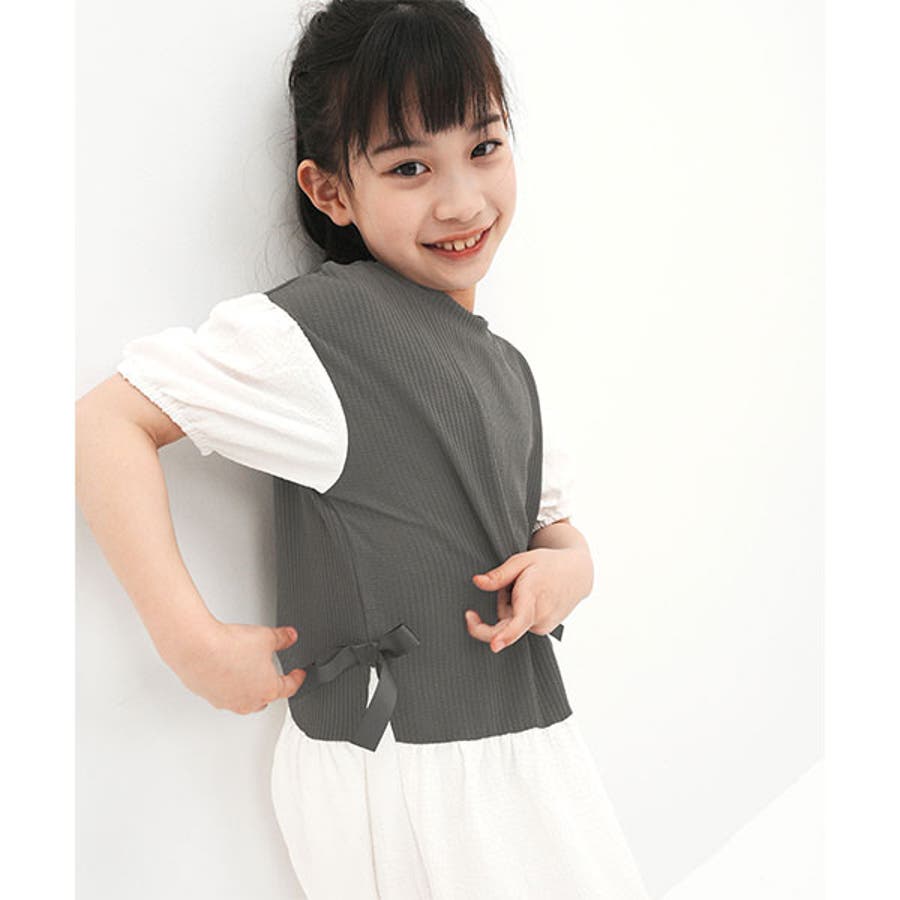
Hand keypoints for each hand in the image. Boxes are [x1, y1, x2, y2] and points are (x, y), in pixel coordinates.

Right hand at [165, 620, 306, 714]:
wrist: (198, 649)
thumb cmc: (230, 647)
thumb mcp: (266, 636)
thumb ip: (282, 638)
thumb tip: (290, 636)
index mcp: (268, 689)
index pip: (289, 688)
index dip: (297, 678)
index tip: (298, 675)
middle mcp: (248, 701)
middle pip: (266, 697)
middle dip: (270, 685)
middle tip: (270, 671)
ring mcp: (227, 702)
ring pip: (244, 699)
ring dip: (248, 687)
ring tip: (246, 668)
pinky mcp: (209, 697)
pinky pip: (224, 694)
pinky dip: (228, 685)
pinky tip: (225, 669)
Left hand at [465, 547, 590, 652]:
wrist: (578, 574)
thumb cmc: (548, 564)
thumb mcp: (522, 560)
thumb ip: (499, 575)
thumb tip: (477, 582)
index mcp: (533, 596)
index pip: (518, 621)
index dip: (504, 635)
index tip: (494, 645)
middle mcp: (540, 617)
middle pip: (503, 626)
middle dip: (498, 604)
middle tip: (508, 584)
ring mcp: (544, 626)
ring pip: (510, 622)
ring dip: (510, 606)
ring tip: (526, 587)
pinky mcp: (544, 630)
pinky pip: (519, 625)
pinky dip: (518, 612)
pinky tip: (532, 597)